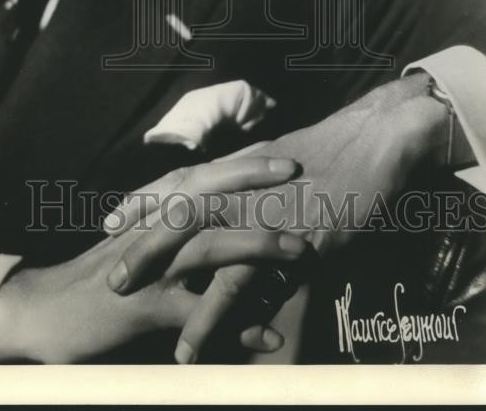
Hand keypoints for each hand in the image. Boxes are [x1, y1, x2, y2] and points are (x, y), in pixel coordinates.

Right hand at [0, 154, 301, 362]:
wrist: (38, 313)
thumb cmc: (93, 283)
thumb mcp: (136, 253)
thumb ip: (171, 241)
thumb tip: (212, 238)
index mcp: (151, 216)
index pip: (198, 178)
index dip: (236, 164)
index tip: (277, 153)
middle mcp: (150, 232)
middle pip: (204, 194)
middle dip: (251, 179)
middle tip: (295, 169)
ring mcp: (147, 269)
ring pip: (206, 247)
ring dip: (254, 246)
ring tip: (298, 249)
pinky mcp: (142, 309)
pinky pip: (196, 314)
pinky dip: (236, 326)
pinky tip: (269, 335)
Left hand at [104, 75, 449, 361]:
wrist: (375, 141)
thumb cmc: (334, 150)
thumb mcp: (284, 159)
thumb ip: (253, 179)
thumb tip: (234, 191)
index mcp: (239, 168)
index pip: (180, 182)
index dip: (144, 200)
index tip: (112, 217)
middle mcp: (240, 186)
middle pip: (176, 210)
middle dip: (139, 239)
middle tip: (110, 270)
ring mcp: (260, 213)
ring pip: (197, 244)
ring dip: (161, 273)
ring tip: (128, 300)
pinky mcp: (284, 243)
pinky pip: (240, 285)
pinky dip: (211, 315)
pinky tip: (192, 343)